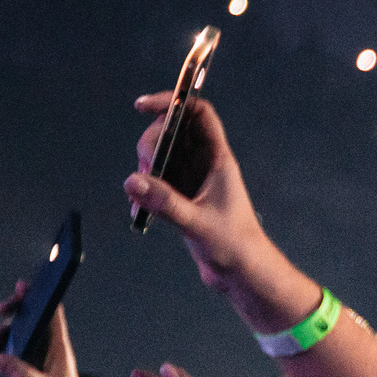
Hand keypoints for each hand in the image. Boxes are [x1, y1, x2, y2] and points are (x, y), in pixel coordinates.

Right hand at [0, 289, 100, 376]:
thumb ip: (23, 376)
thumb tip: (1, 358)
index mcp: (59, 349)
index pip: (52, 315)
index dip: (39, 297)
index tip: (22, 287)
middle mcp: (49, 350)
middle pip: (31, 320)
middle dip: (15, 311)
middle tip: (1, 310)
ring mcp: (39, 359)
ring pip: (18, 336)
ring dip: (3, 333)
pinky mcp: (29, 370)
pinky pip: (12, 352)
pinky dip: (1, 349)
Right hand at [122, 98, 303, 329]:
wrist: (244, 274)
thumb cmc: (235, 246)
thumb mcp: (198, 223)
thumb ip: (165, 202)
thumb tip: (133, 181)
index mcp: (219, 160)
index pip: (198, 114)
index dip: (172, 102)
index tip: (142, 107)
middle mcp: (206, 165)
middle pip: (171, 133)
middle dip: (151, 143)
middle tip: (146, 169)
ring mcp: (194, 181)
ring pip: (162, 156)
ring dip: (145, 169)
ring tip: (142, 196)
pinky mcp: (184, 198)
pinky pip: (157, 181)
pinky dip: (145, 190)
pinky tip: (139, 210)